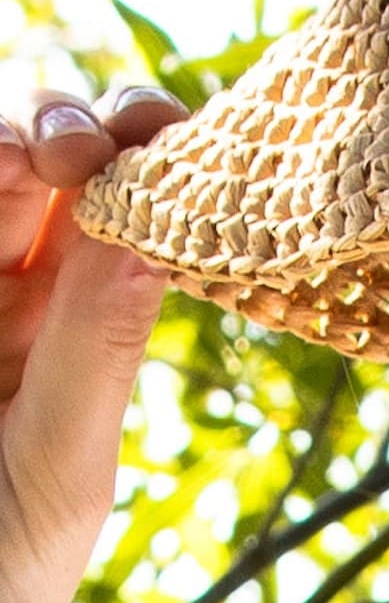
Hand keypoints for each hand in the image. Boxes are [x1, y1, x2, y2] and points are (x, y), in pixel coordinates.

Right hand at [0, 87, 185, 602]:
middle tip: (67, 149)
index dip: (145, 149)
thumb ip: (91, 353)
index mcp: (74, 330)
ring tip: (18, 157)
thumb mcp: (56, 475)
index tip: (158, 135)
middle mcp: (1, 301)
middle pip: (32, 167)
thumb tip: (158, 233)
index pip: (125, 208)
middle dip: (58, 127)